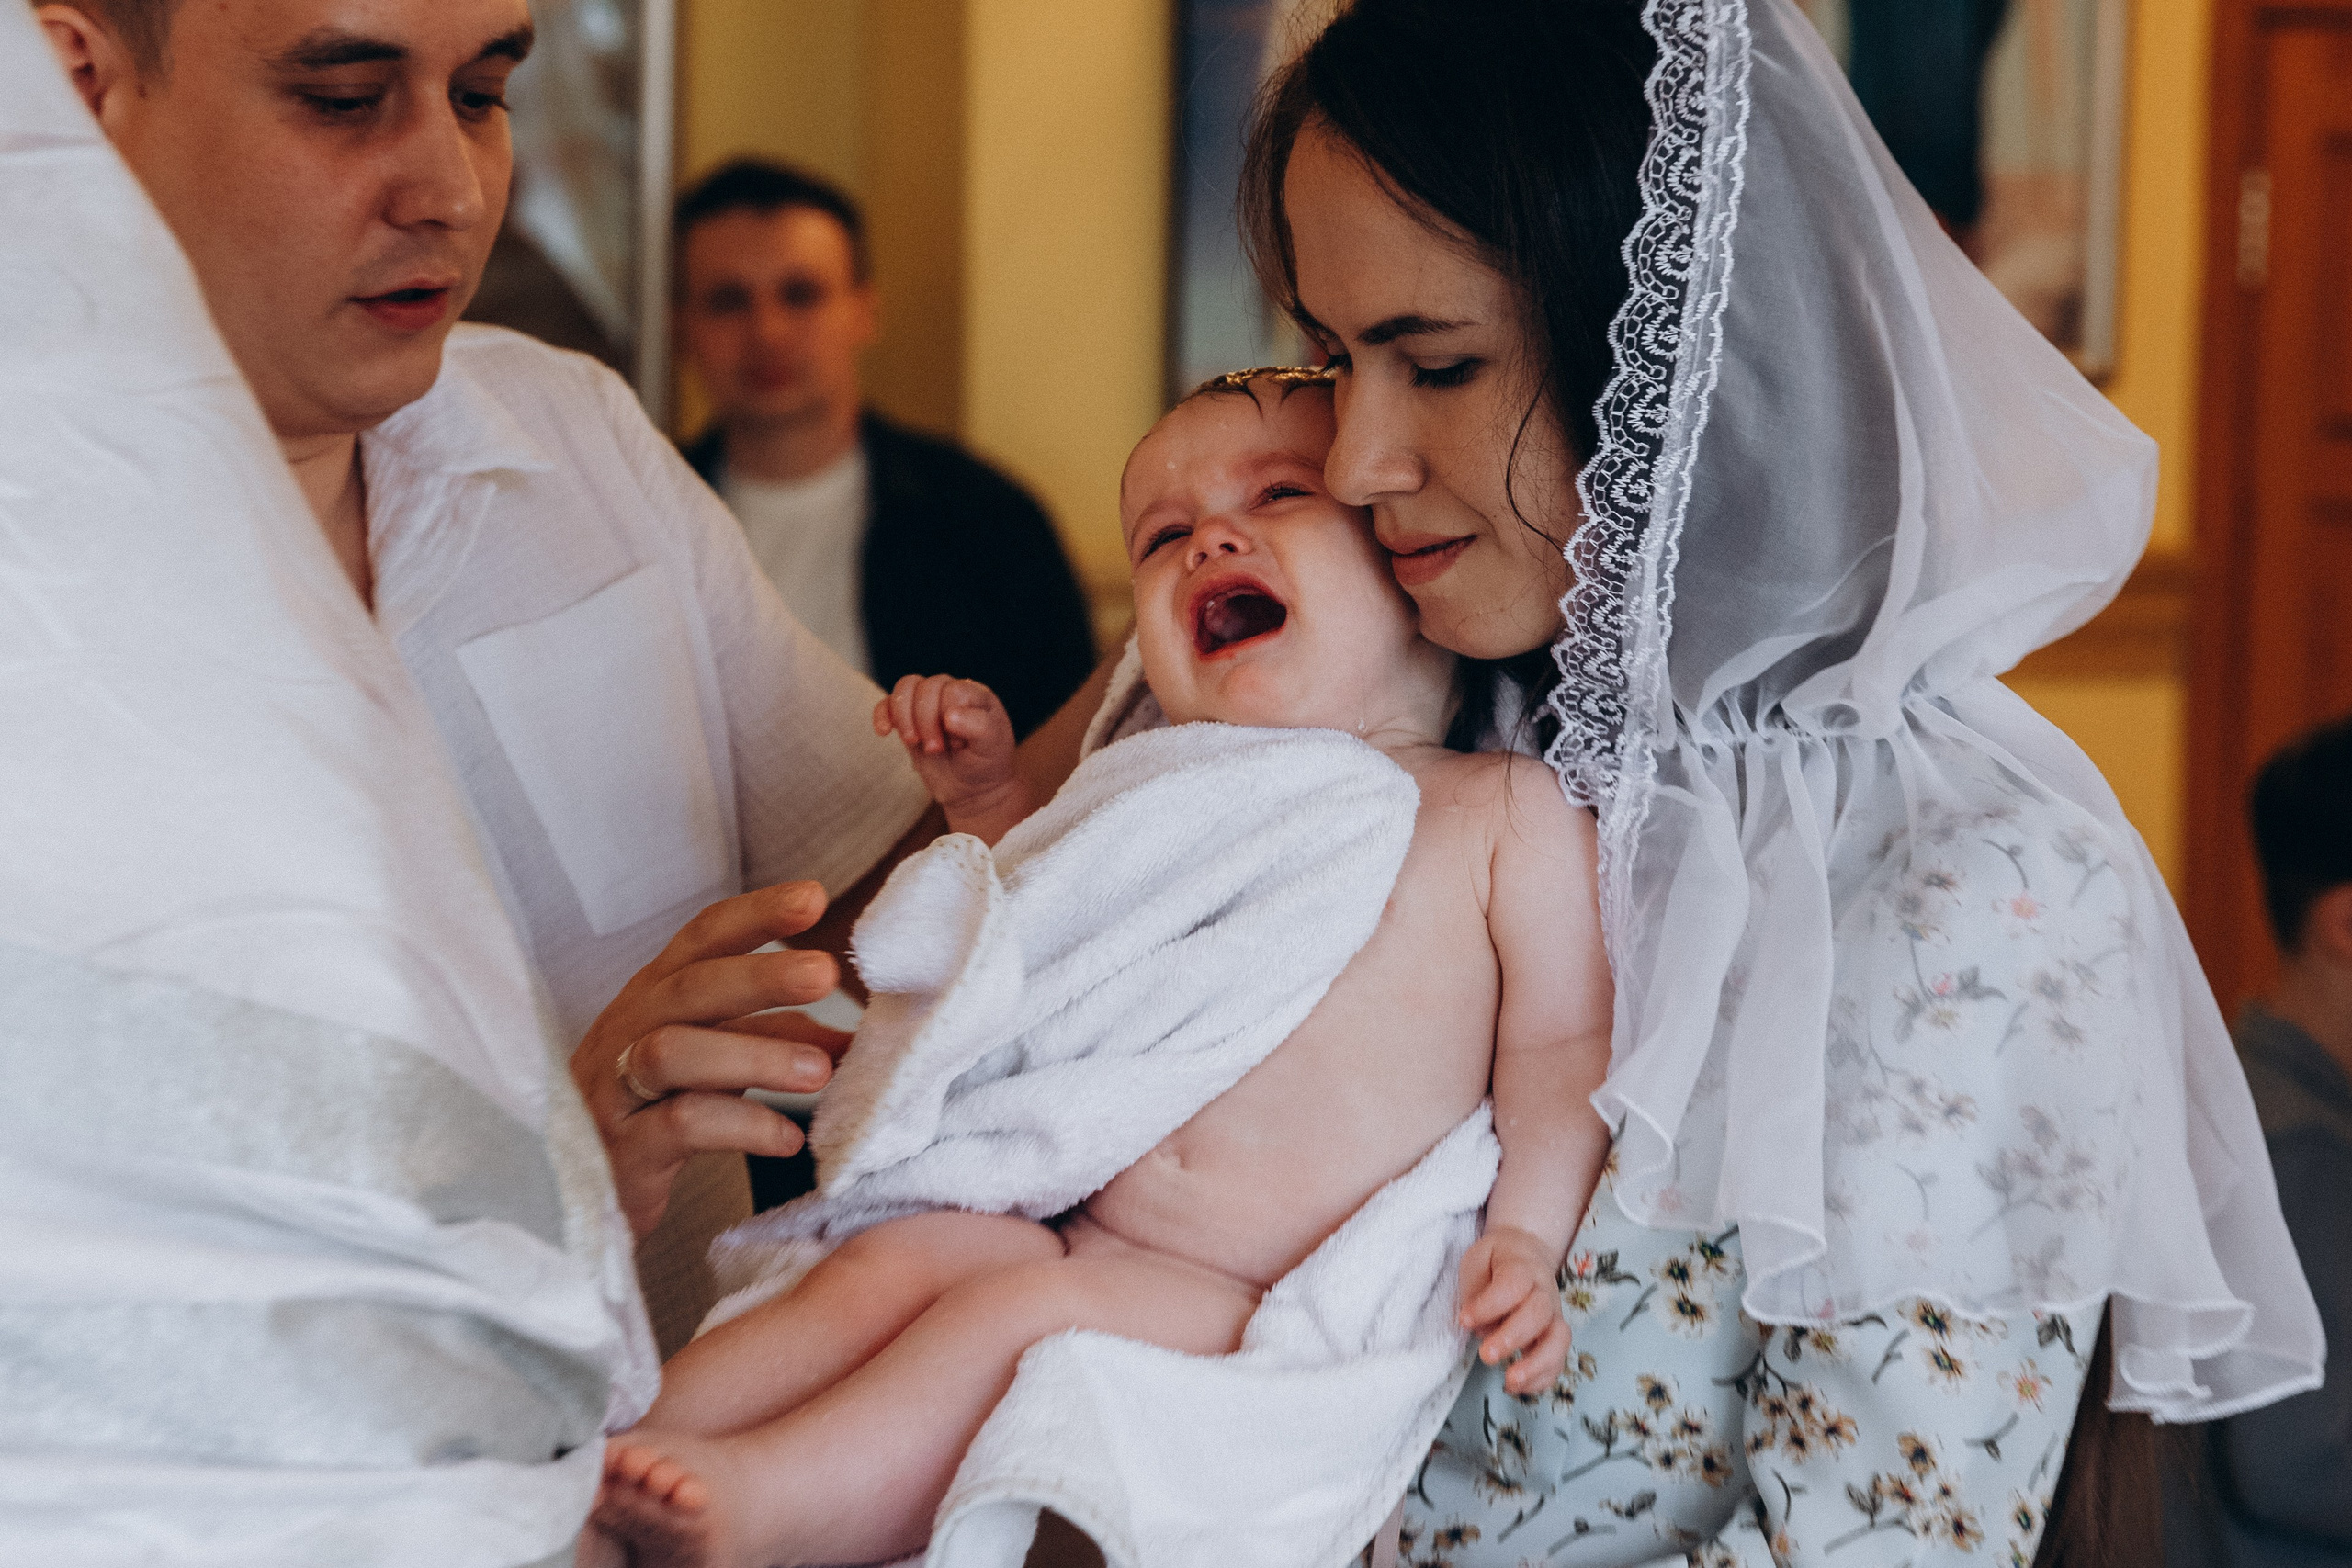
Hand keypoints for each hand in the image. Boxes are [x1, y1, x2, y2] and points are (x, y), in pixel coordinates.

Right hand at [572, 881, 852, 1237]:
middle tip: (826, 974)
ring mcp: (615, 1090)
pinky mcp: (620, 1151)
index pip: (701, 939)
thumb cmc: (653, 1114)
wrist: (575, 1196)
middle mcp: (627, 1030)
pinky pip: (677, 1127)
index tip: (814, 896)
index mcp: (654, 996)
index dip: (755, 914)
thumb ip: (772, 1038)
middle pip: (688, 987)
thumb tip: (852, 1036)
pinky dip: (740, 1127)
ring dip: (754, 1055)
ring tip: (820, 1071)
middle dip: (760, 975)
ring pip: (673, 1052)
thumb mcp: (713, 1063)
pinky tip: (786, 1138)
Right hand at [873, 674, 1027, 841]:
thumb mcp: (993, 746)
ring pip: (905, 687)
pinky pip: (886, 704)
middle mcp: (949, 692)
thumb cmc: (986, 762)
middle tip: (936, 749)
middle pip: (926, 688)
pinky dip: (881, 715)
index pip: (951, 690)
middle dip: (926, 721)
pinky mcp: (907, 719)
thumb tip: (949, 716)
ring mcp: (927, 704)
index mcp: (974, 694)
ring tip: (914, 742)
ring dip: (904, 716)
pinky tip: (884, 732)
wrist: (972, 787)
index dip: (949, 717)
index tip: (959, 744)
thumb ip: (979, 726)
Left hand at [1458, 1225, 1570, 1395]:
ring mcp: (1553, 1315)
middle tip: (1485, 1354)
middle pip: (1538, 1314)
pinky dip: (1542, 1378)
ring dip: (1535, 1364)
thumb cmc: (1496, 1261)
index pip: (1513, 1285)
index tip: (1465, 1320)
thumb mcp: (1477, 1260)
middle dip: (1511, 1338)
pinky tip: (1518, 1387)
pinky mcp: (1554, 1336)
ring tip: (1510, 1380)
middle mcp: (1544, 1291)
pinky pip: (1558, 1360)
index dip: (1489, 1305)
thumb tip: (1481, 1327)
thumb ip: (1476, 1290)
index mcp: (1523, 1267)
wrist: (1526, 1253)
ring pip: (1558, 1340)